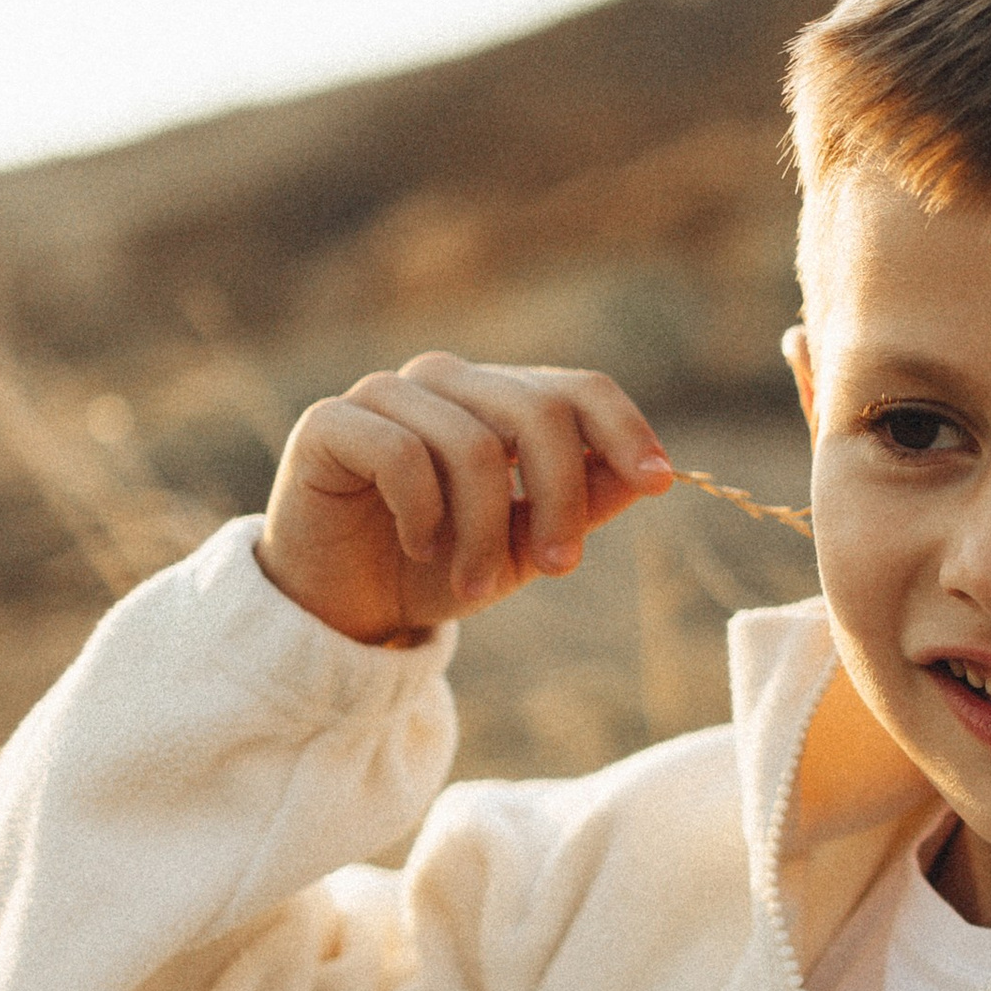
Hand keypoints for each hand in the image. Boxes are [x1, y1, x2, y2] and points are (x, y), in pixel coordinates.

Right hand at [256, 353, 672, 645]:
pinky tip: (418, 547)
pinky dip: (423, 515)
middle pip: (538, 411)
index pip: (578, 387)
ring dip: (485, 532)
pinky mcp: (330, 422)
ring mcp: (386, 394)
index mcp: (500, 400)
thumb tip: (649, 476)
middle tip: (560, 567)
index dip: (625, 429)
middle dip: (561, 496)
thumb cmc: (439, 569)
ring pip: (473, 444)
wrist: (342, 608)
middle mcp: (447, 382)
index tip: (659, 483)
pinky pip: (402, 455)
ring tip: (476, 587)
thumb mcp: (524, 546)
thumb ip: (582, 505)